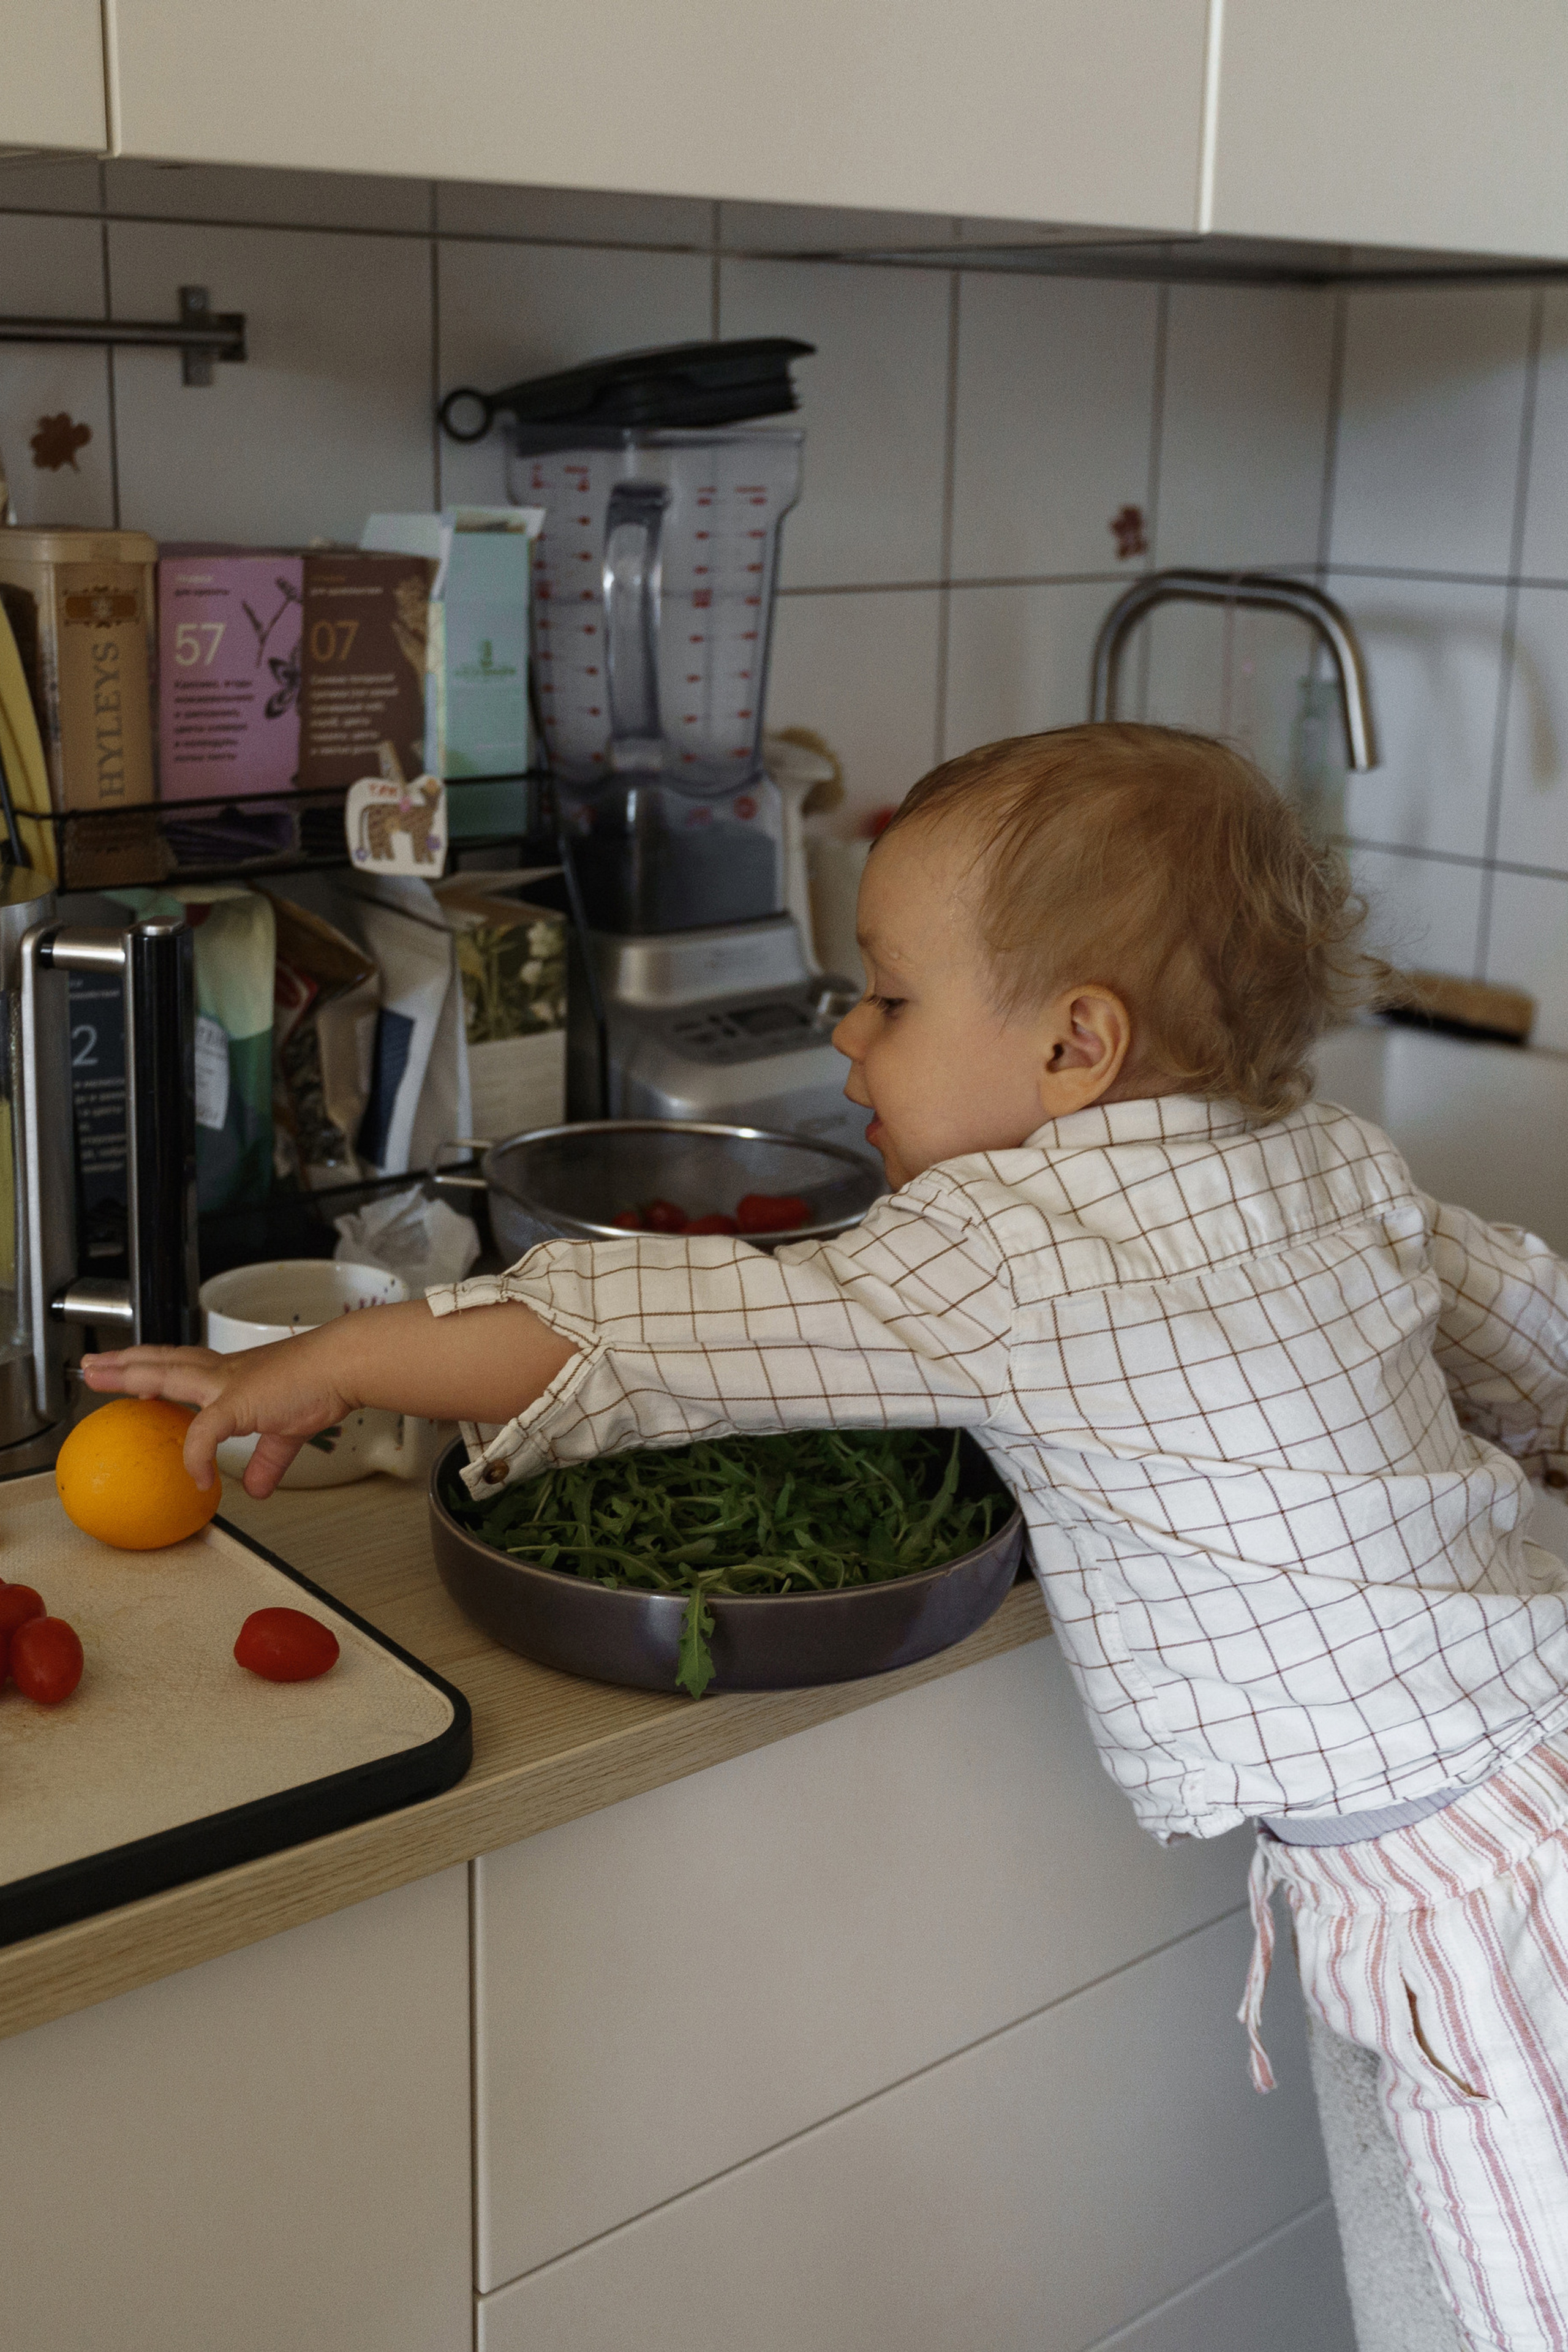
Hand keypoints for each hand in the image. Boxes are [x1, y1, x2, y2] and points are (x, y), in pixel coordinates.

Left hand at [80, 1332, 360, 1498]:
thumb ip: (267, 1461)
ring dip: (129, 1374)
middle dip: (123, 1362)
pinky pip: (204, 1434)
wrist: (341, 1366)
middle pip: (161, 1361)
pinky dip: (195, 1456)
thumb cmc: (321, 1385)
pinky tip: (196, 1476)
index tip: (130, 1367)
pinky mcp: (237, 1403)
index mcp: (232, 1374)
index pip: (183, 1364)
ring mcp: (226, 1384)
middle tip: (91, 1364)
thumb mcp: (288, 1431)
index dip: (154, 1365)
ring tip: (96, 1375)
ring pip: (165, 1373)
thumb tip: (256, 1490)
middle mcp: (222, 1372)